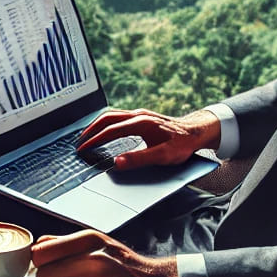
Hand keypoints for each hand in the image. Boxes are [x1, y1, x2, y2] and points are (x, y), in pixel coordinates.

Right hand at [77, 108, 220, 169]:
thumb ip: (139, 159)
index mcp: (140, 123)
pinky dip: (106, 122)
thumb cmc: (182, 144)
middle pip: (106, 118)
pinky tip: (105, 130)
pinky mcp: (142, 116)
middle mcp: (138, 115)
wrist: (197, 131)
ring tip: (87, 136)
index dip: (94, 140)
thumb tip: (117, 162)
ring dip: (97, 124)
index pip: (110, 130)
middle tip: (80, 142)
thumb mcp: (163, 156)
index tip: (83, 149)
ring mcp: (140, 114)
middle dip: (90, 130)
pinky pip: (118, 116)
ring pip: (111, 115)